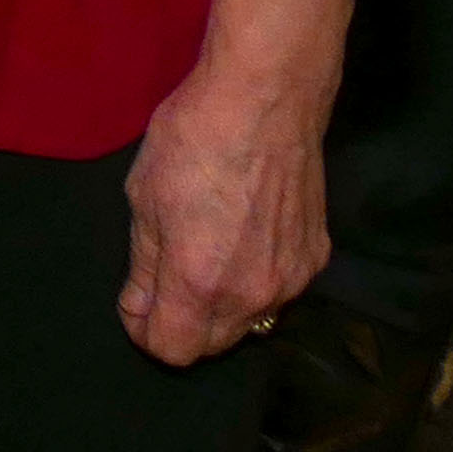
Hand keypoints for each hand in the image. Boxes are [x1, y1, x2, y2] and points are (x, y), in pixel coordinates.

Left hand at [119, 0, 353, 365]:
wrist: (265, 102)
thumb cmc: (192, 142)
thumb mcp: (144, 199)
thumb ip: (144, 266)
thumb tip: (140, 309)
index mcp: (200, 282)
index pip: (172, 350)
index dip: (144, 331)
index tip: (136, 301)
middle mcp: (252, 294)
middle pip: (212, 345)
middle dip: (182, 323)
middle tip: (164, 278)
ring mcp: (292, 280)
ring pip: (249, 322)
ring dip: (220, 307)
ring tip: (204, 253)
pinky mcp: (316, 258)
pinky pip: (278, 292)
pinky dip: (254, 281)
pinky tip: (242, 239)